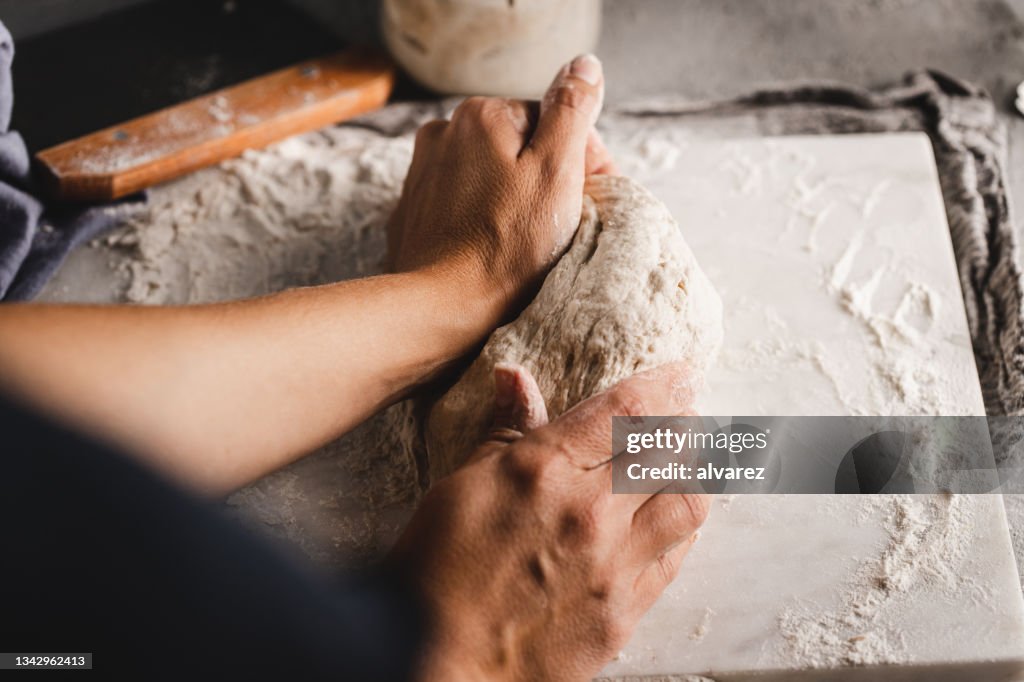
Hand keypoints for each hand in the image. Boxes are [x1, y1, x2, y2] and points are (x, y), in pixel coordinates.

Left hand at [387, 54, 616, 334]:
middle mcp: (444, 133)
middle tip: (565, 225)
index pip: (553, 122)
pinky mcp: (414, 212)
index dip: (584, 162)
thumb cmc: (507, 245)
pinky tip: (497, 248)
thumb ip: (571, 110)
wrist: (441, 306)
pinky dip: (483, 219)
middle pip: (520, 147)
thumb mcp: (555, 171)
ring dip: (515, 197)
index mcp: (482, 114)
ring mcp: (423, 173)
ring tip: (530, 241)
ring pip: (490, 175)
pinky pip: (463, 204)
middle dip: (548, 178)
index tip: (594, 199)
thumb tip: (584, 65)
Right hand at [387, 363, 709, 681]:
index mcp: (545, 469)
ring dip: (697, 474)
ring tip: (693, 462)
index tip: (684, 375)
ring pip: (689, 503)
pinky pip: (676, 559)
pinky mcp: (624, 613)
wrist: (435, 659)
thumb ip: (504, 430)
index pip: (626, 410)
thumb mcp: (463, 483)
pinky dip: (685, 530)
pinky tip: (678, 520)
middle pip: (670, 449)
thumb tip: (514, 377)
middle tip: (691, 412)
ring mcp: (613, 565)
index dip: (664, 386)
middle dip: (688, 422)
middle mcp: (590, 510)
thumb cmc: (435, 568)